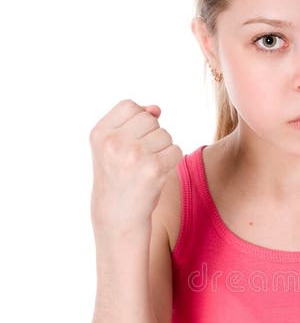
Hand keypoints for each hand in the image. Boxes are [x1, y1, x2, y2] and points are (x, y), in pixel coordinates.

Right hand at [89, 99, 182, 233]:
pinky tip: (156, 175)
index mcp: (100, 133)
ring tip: (146, 167)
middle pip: (150, 119)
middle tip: (139, 159)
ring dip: (162, 149)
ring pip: (165, 134)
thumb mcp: (114, 146)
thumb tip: (157, 109)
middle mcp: (114, 142)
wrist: (118, 216)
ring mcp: (134, 155)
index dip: (137, 121)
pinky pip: (176, 150)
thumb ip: (133, 122)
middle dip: (151, 136)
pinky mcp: (154, 168)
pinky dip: (171, 161)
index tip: (131, 142)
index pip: (129, 106)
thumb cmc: (119, 178)